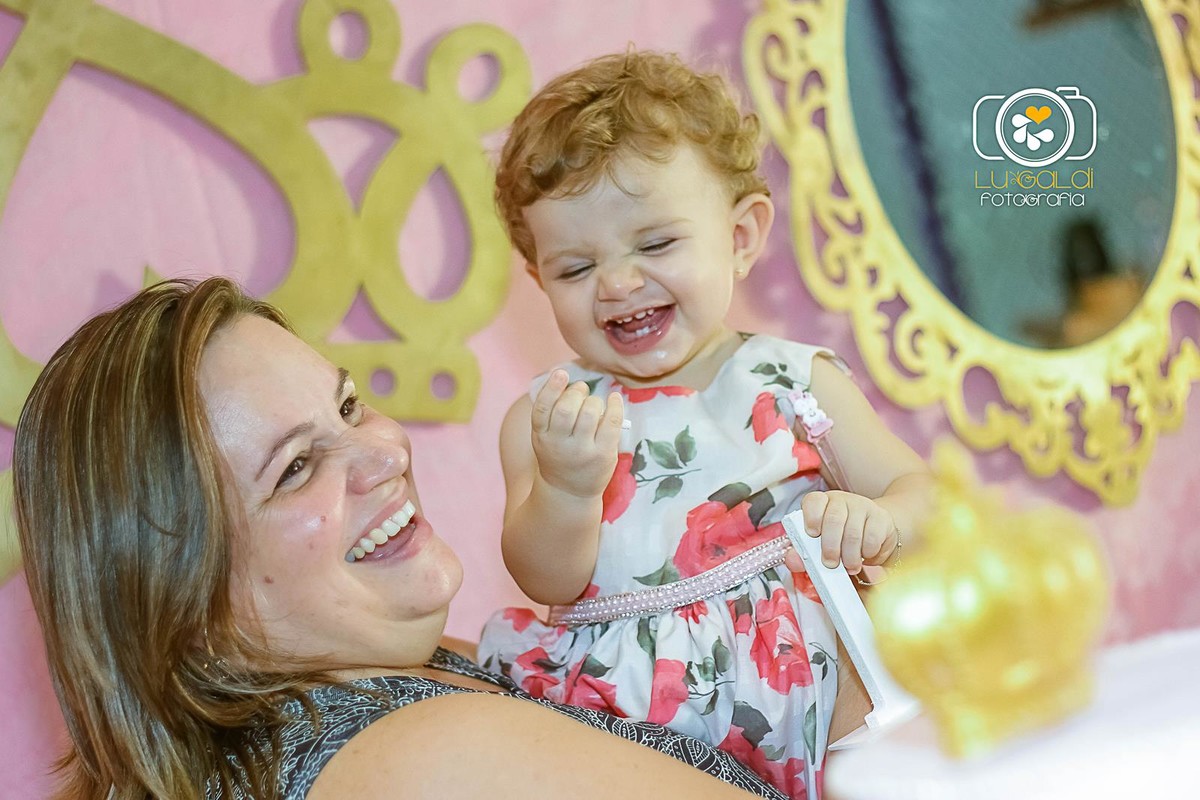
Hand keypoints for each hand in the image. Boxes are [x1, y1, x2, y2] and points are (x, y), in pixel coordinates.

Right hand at [530, 370, 623, 498]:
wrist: (569, 493)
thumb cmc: (559, 456)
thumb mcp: (546, 437)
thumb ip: (552, 413)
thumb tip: (569, 381)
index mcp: (541, 437)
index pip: (542, 409)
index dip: (551, 388)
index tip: (561, 373)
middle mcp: (559, 445)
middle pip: (566, 409)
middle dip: (575, 392)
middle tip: (581, 390)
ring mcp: (582, 451)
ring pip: (588, 413)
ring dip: (593, 400)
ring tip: (593, 403)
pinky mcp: (603, 455)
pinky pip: (611, 422)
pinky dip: (615, 405)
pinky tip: (615, 398)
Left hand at [800, 490, 898, 573]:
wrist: (872, 533)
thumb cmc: (839, 539)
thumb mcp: (819, 545)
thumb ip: (803, 553)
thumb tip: (793, 560)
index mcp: (821, 503)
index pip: (814, 501)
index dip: (812, 517)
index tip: (812, 534)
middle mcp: (841, 500)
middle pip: (833, 519)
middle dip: (830, 546)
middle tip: (830, 564)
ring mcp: (862, 506)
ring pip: (853, 532)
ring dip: (850, 556)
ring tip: (849, 566)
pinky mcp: (880, 517)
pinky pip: (872, 538)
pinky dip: (867, 553)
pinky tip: (864, 555)